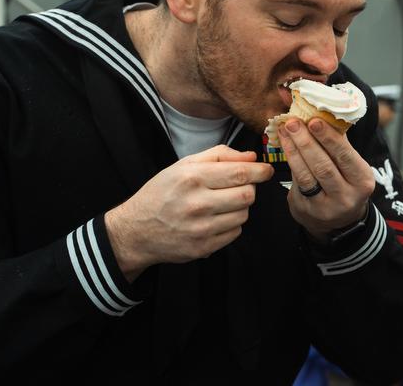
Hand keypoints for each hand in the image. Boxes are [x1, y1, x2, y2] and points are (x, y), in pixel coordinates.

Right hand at [105, 145, 272, 280]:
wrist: (136, 230)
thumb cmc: (162, 193)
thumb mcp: (183, 165)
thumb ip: (219, 155)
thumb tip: (252, 157)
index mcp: (192, 177)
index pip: (240, 173)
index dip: (260, 171)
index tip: (266, 170)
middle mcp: (197, 203)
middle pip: (247, 194)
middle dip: (249, 188)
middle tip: (239, 186)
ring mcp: (201, 228)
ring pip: (244, 214)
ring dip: (240, 207)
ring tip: (223, 203)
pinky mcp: (203, 247)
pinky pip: (235, 232)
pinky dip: (231, 224)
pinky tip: (216, 219)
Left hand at [278, 118, 374, 242]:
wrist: (337, 220)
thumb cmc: (345, 182)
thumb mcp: (352, 167)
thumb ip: (340, 144)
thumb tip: (324, 113)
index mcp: (363, 181)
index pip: (346, 157)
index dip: (329, 138)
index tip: (314, 120)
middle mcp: (346, 197)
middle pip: (324, 166)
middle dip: (306, 142)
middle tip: (293, 122)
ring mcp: (325, 207)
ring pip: (307, 175)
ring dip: (294, 149)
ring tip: (286, 130)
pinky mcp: (306, 211)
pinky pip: (296, 183)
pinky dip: (291, 161)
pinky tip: (285, 145)